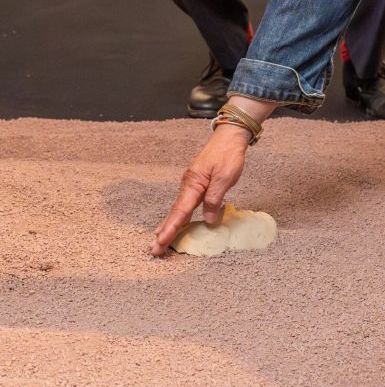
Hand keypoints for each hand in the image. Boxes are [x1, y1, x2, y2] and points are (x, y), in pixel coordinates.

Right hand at [150, 126, 249, 255]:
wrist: (229, 137)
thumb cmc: (228, 155)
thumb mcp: (225, 177)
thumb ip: (215, 198)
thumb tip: (207, 220)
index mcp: (193, 183)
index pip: (180, 211)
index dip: (171, 228)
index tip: (160, 242)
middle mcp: (188, 185)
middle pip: (174, 212)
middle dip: (164, 231)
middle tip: (153, 249)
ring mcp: (191, 184)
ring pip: (178, 209)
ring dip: (168, 226)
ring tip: (158, 240)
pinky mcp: (196, 184)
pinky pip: (184, 204)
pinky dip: (177, 216)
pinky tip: (175, 223)